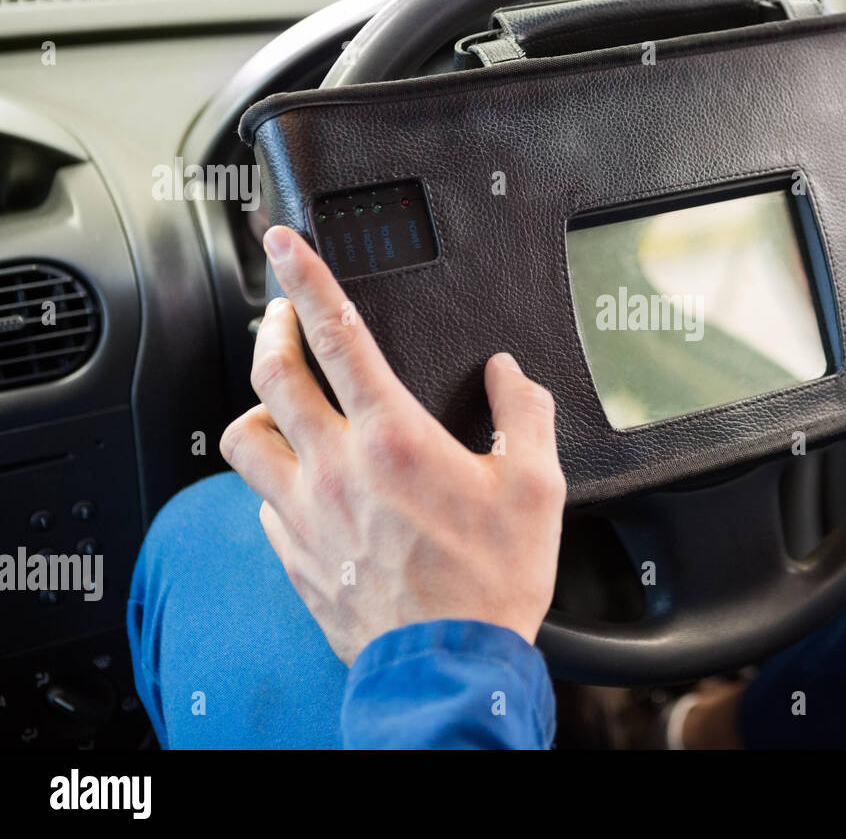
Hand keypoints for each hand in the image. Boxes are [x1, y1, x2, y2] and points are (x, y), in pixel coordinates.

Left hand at [220, 226, 565, 664]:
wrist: (449, 667)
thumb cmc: (490, 582)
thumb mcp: (537, 487)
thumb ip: (523, 414)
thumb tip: (509, 375)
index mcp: (393, 437)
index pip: (336, 333)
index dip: (306, 276)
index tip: (284, 243)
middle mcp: (336, 467)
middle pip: (272, 374)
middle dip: (271, 326)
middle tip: (281, 313)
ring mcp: (306, 514)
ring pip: (244, 437)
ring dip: (259, 406)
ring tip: (280, 400)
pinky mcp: (294, 556)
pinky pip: (261, 500)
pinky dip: (274, 478)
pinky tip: (299, 482)